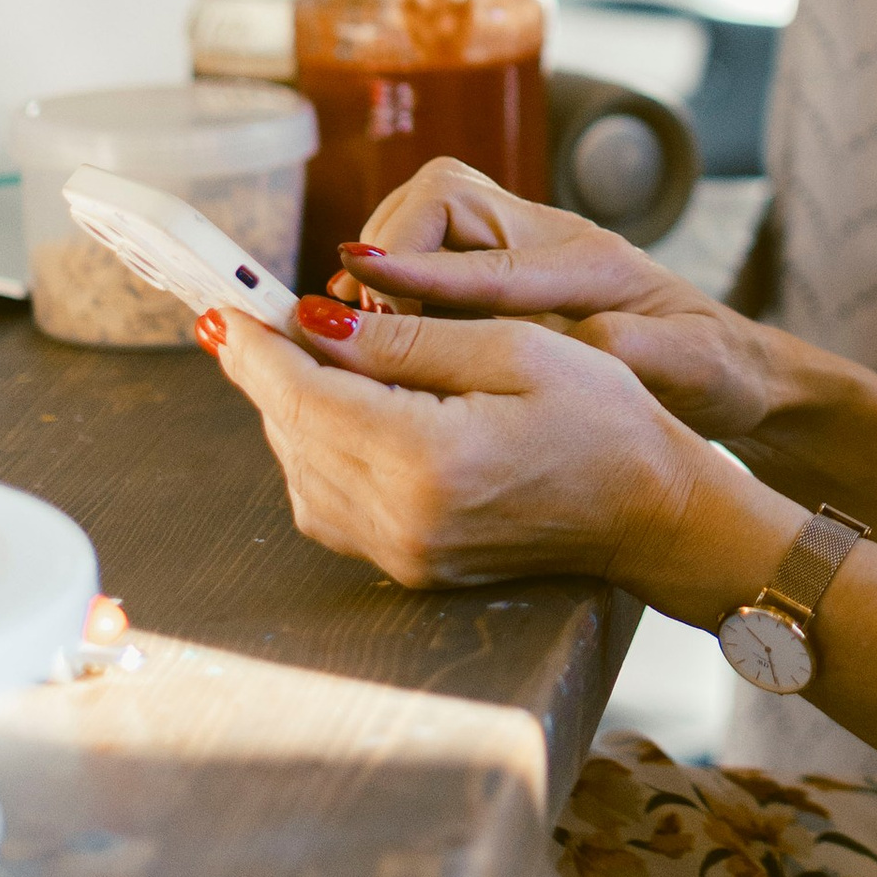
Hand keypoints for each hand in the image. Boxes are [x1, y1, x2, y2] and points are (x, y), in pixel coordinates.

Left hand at [204, 293, 711, 598]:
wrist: (651, 510)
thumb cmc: (604, 418)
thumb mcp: (515, 348)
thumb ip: (407, 338)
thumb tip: (313, 323)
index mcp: (428, 459)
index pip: (307, 397)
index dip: (259, 349)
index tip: (225, 310)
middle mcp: (402, 519)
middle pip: (294, 436)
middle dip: (267, 374)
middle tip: (249, 321)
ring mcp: (402, 553)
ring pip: (302, 473)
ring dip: (289, 413)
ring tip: (293, 358)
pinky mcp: (408, 566)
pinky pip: (330, 505)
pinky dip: (317, 452)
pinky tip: (334, 412)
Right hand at [332, 158, 781, 443]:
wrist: (730, 369)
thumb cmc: (711, 371)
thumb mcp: (692, 370)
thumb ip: (638, 353)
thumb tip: (585, 346)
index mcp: (590, 263)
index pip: (489, 258)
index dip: (418, 267)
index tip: (357, 270)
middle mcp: (549, 242)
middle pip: (442, 199)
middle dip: (392, 247)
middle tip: (365, 322)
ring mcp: (524, 252)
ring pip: (428, 220)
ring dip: (387, 263)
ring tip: (362, 327)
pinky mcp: (505, 277)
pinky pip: (433, 254)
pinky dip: (396, 282)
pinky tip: (380, 331)